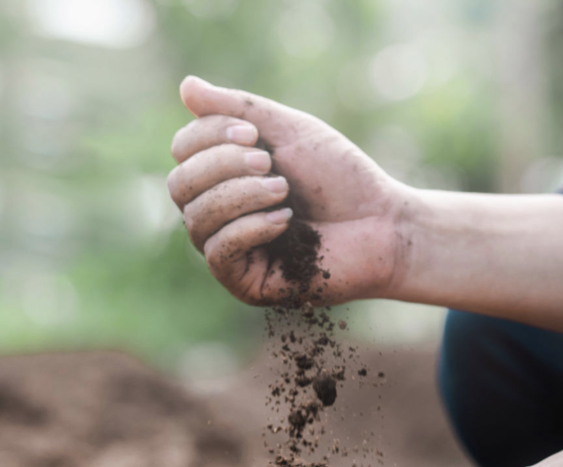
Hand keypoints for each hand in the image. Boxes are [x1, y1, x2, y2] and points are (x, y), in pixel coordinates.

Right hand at [168, 76, 412, 305]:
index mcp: (224, 176)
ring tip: (283, 191)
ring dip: (241, 196)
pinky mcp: (245, 283)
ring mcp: (230, 251)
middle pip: (180, 185)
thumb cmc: (341, 178)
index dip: (208, 136)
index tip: (254, 134)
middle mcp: (219, 214)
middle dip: (222, 167)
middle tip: (270, 164)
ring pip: (196, 219)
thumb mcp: (290, 131)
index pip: (182, 152)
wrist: (383, 224)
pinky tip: (285, 220)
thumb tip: (185, 86)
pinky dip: (249, 228)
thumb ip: (239, 110)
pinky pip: (218, 253)